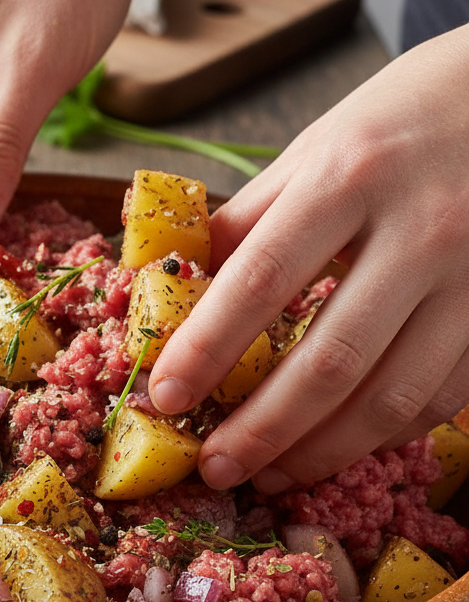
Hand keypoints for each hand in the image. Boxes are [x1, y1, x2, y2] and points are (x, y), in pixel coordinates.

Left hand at [148, 23, 468, 491]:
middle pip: (330, 360)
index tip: (163, 397)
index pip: (259, 281)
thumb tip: (175, 288)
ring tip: (267, 476)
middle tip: (214, 467)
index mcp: (348, 178)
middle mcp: (420, 229)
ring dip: (321, 452)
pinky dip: (380, 435)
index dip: (205, 350)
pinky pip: (439, 397)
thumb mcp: (312, 150)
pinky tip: (335, 446)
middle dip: (262, 429)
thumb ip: (247, 221)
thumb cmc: (396, 124)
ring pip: (391, 396)